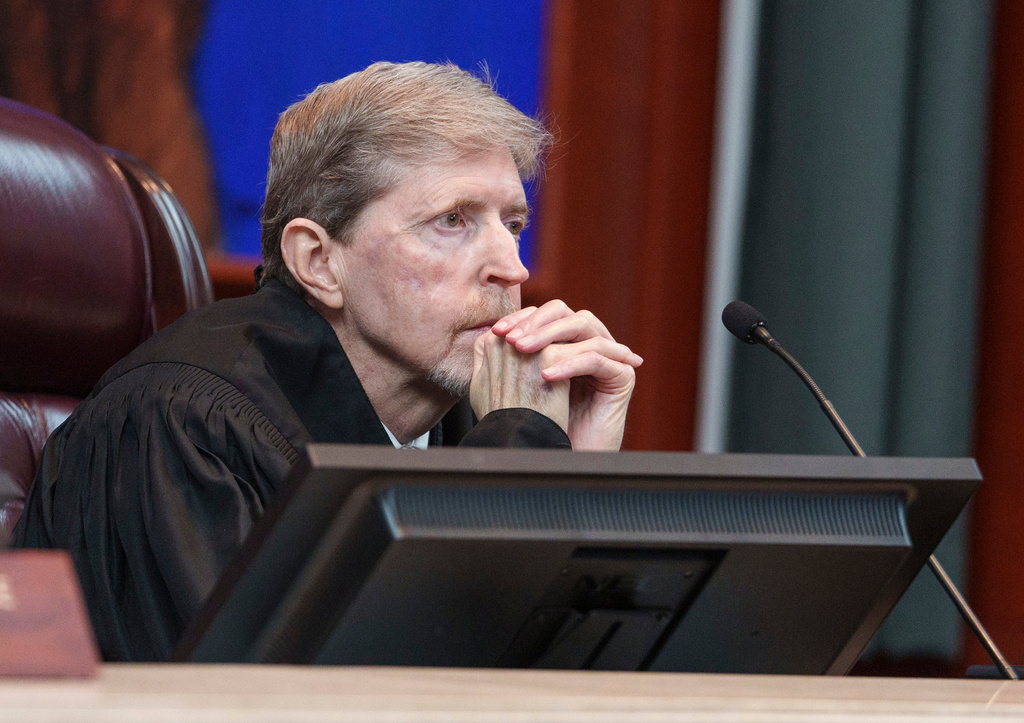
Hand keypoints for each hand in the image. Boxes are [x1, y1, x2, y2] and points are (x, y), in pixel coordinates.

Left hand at [486, 301, 641, 450]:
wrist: (562, 457)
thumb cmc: (539, 425)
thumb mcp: (515, 386)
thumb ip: (505, 359)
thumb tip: (487, 333)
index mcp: (565, 342)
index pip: (544, 315)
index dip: (521, 319)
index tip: (497, 331)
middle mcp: (587, 343)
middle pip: (566, 312)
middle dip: (536, 322)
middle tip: (512, 339)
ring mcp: (608, 356)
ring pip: (584, 325)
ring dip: (550, 335)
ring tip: (524, 350)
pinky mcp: (622, 374)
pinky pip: (596, 358)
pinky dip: (570, 362)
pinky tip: (546, 375)